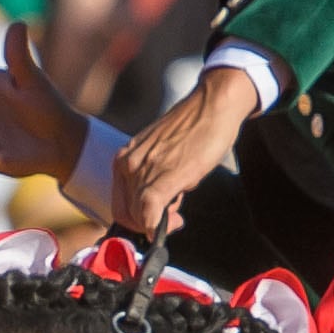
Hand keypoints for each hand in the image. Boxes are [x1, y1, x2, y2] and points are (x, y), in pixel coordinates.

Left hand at [105, 66, 263, 238]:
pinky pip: (150, 215)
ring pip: (139, 217)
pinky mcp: (163, 178)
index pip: (120, 205)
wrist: (213, 105)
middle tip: (174, 215)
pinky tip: (174, 222)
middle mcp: (128, 166)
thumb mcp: (161, 152)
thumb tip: (156, 206)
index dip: (137, 220)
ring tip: (180, 201)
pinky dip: (158, 227)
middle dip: (150, 222)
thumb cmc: (193, 127)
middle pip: (128, 215)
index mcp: (125, 158)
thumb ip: (153, 176)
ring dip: (161, 221)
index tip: (155, 220)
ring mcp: (143, 172)